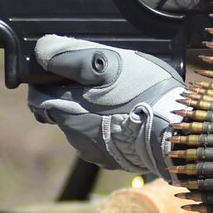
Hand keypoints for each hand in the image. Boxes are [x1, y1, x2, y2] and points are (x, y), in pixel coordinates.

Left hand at [27, 36, 184, 181]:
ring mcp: (93, 152)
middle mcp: (73, 136)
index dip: (47, 84)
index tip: (64, 74)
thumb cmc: (143, 93)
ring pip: (80, 128)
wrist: (175, 132)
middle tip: (96, 84)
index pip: (37, 98)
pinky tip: (127, 119)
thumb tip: (41, 50)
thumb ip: (72, 55)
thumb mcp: (108, 61)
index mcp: (66, 110)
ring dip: (90, 115)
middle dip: (70, 99)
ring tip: (117, 102)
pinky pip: (101, 142)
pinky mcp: (112, 162)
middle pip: (59, 113)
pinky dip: (107, 130)